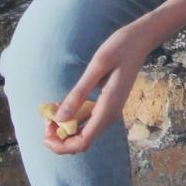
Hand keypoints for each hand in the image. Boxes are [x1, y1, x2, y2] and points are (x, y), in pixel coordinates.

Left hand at [43, 18, 154, 154]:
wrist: (140, 40)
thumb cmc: (120, 48)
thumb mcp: (97, 67)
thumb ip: (79, 93)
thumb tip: (59, 118)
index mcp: (108, 109)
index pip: (83, 142)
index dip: (62, 144)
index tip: (45, 132)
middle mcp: (109, 115)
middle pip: (82, 142)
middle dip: (61, 138)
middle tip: (46, 118)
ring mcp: (110, 111)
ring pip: (84, 133)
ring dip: (65, 129)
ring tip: (51, 111)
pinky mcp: (107, 105)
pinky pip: (88, 120)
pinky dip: (72, 118)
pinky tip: (62, 105)